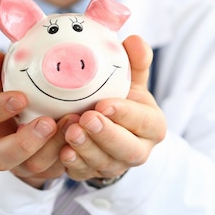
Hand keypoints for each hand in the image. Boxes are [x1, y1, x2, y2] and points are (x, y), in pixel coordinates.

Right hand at [0, 47, 70, 187]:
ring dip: (54, 145)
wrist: (32, 121)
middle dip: (26, 141)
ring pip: (34, 165)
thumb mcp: (3, 82)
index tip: (20, 97)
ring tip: (73, 122)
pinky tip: (84, 133)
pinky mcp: (46, 170)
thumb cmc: (15, 95)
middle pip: (2, 156)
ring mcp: (22, 164)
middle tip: (48, 122)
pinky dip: (71, 151)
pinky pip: (58, 167)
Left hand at [60, 35, 166, 181]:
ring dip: (86, 148)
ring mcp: (116, 165)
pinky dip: (74, 164)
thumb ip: (135, 61)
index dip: (126, 114)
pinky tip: (62, 151)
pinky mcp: (95, 174)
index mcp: (152, 125)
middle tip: (85, 119)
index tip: (103, 103)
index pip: (144, 121)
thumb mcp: (131, 79)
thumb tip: (134, 40)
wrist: (110, 125)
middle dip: (106, 136)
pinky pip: (84, 173)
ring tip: (69, 131)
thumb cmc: (121, 97)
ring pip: (104, 163)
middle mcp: (139, 149)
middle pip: (128, 149)